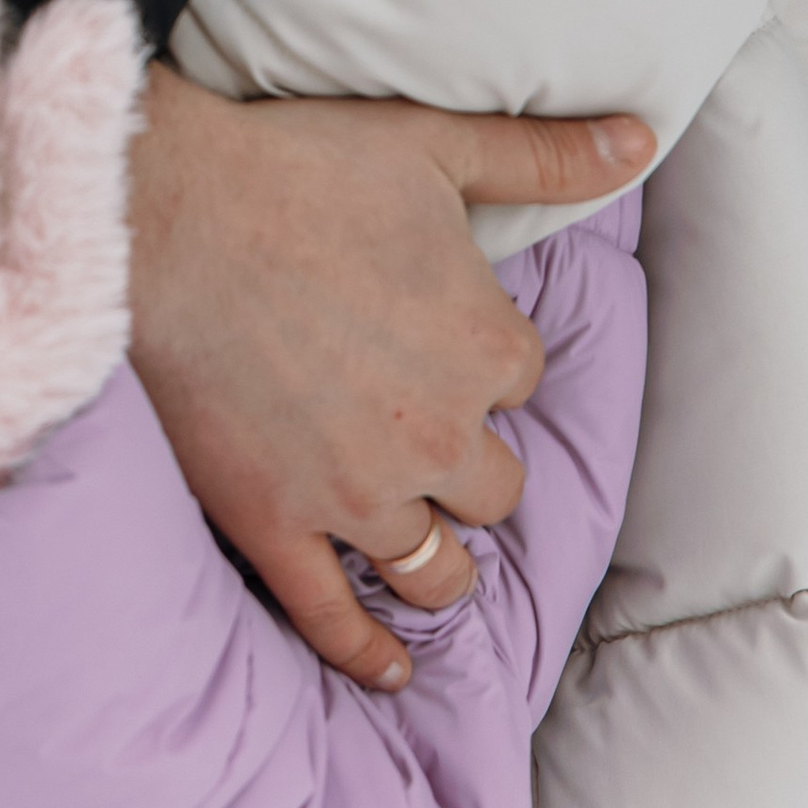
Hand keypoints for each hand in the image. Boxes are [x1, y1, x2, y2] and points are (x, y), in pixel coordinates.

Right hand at [127, 72, 652, 690]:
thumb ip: (546, 156)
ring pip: (436, 565)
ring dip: (440, 561)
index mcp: (484, 346)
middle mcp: (438, 436)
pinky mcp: (277, 524)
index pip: (520, 377)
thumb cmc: (296, 168)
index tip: (437, 337)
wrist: (164, 211)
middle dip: (468, 464)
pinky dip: (368, 652)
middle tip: (420, 434)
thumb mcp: (436, 144)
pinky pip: (335, 617)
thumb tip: (643, 137)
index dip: (482, 357)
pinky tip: (391, 670)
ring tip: (426, 554)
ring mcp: (357, 492)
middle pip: (493, 486)